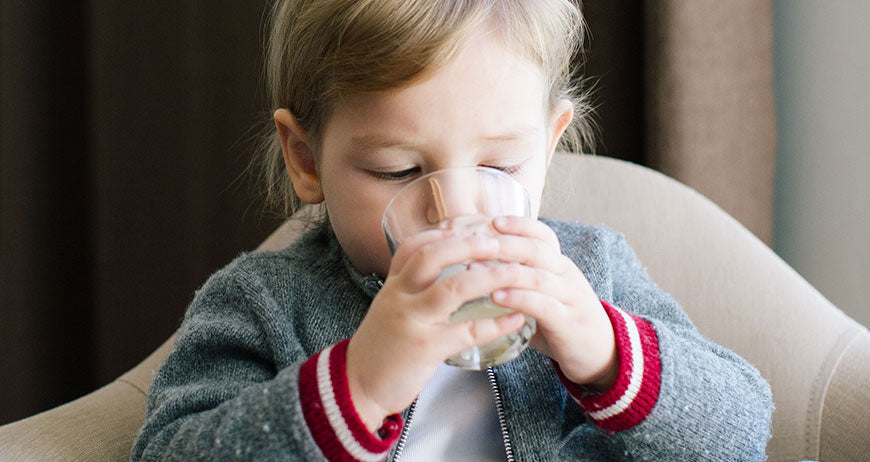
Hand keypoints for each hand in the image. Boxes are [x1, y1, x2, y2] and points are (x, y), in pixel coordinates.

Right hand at [346, 229, 525, 431]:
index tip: (466, 229)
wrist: (358, 386)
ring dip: (490, 278)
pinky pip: (467, 331)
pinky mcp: (426, 348)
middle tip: (498, 243)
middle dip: (469, 245)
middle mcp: (400, 296)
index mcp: (393, 286)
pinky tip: (514, 319)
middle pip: (433, 257)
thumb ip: (411, 290)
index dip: (441, 235)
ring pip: (454, 288)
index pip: (413, 247)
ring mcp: (413, 321)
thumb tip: (444, 274)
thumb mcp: (389, 309)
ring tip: (516, 273)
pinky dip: (495, 324)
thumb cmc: (380, 347)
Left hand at [488, 216, 617, 390]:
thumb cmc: (561, 321)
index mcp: (559, 264)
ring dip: (505, 271)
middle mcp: (566, 275)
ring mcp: (569, 297)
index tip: (494, 220)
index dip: (520, 225)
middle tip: (476, 241)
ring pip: (538, 276)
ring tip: (476, 268)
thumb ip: (519, 281)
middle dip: (505, 243)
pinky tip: (497, 297)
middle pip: (536, 250)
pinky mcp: (567, 321)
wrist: (601, 352)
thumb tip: (477, 268)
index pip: (543, 235)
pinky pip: (542, 305)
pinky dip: (519, 299)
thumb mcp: (543, 293)